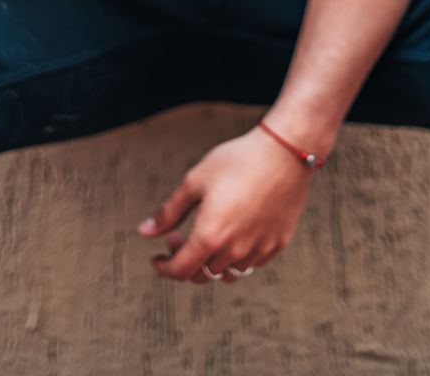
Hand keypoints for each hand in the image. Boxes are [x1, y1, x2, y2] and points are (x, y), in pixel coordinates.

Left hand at [138, 127, 314, 282]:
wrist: (284, 153)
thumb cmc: (237, 161)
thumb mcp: (195, 181)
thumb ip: (169, 211)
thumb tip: (145, 231)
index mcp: (210, 235)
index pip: (181, 270)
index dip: (165, 268)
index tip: (157, 260)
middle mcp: (235, 250)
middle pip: (203, 275)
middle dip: (184, 260)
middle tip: (178, 236)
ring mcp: (259, 249)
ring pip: (228, 272)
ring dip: (211, 261)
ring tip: (207, 234)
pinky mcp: (277, 244)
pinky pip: (252, 262)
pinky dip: (237, 256)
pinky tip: (234, 231)